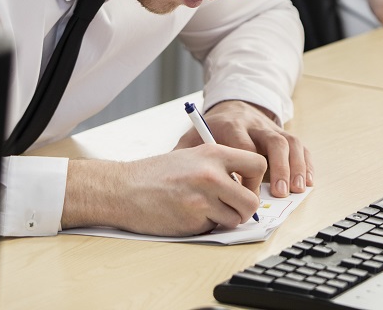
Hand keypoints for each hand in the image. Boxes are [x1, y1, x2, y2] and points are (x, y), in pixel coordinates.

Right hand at [61, 145, 265, 235]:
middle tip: (231, 207)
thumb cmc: (156, 173)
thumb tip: (247, 185)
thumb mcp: (191, 155)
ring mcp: (202, 200)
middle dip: (245, 209)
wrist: (123, 189)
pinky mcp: (192, 222)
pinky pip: (213, 228)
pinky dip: (205, 226)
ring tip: (203, 209)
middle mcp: (211, 175)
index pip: (258, 164)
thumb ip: (219, 166)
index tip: (245, 186)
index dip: (256, 180)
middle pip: (251, 201)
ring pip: (235, 219)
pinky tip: (186, 215)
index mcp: (213, 153)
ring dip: (224, 219)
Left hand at [175, 100, 314, 198]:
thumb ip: (185, 155)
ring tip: (297, 189)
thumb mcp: (194, 137)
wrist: (231, 107)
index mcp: (231, 125)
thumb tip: (176, 181)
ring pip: (290, 142)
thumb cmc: (211, 130)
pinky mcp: (283, 133)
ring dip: (296, 166)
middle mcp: (255, 124)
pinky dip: (306, 162)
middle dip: (279, 167)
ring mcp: (271, 128)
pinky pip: (300, 145)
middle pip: (273, 141)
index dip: (247, 172)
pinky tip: (307, 180)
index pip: (244, 147)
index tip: (245, 193)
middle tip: (280, 192)